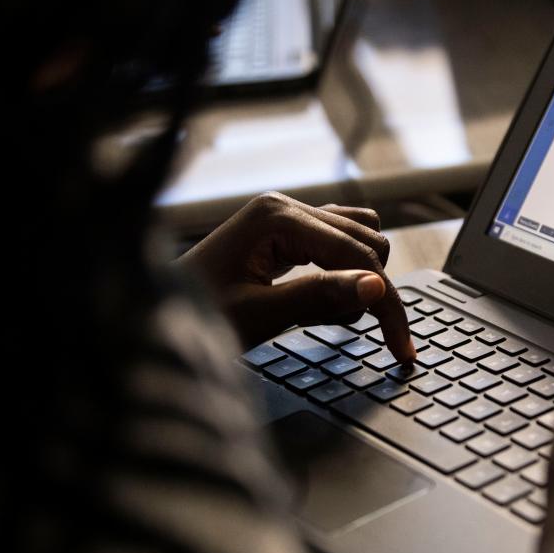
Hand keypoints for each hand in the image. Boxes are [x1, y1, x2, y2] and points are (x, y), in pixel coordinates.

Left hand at [178, 192, 414, 362]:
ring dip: (360, 277)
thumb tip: (376, 288)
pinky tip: (328, 300)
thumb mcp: (259, 315)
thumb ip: (319, 298)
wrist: (152, 314)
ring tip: (333, 315)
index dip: (386, 303)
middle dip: (371, 290)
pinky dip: (346, 271)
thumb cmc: (192, 316)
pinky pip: (339, 242)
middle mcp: (285, 206)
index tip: (402, 347)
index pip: (356, 255)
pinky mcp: (286, 230)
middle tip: (358, 335)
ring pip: (360, 236)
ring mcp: (286, 214)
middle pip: (366, 241)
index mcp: (276, 217)